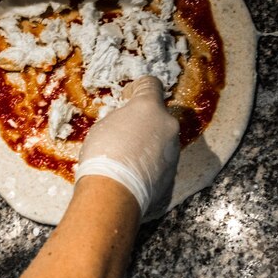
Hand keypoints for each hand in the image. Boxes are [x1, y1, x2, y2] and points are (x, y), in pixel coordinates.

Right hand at [76, 76, 179, 215]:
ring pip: (162, 140)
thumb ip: (123, 119)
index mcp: (150, 107)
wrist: (114, 193)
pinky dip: (150, 165)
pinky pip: (161, 162)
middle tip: (124, 133)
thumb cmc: (103, 155)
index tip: (127, 97)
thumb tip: (128, 124)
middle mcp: (168, 125)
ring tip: (126, 158)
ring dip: (148, 144)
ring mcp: (173, 150)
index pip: (152, 84)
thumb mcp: (104, 126)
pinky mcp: (173, 174)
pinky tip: (132, 174)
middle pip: (158, 116)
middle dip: (143, 121)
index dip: (138, 88)